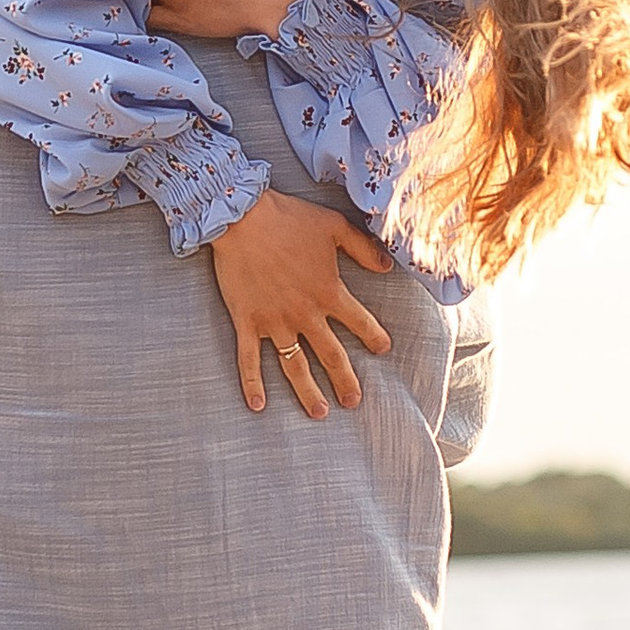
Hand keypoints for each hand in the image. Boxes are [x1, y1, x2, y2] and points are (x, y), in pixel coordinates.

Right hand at [208, 189, 393, 417]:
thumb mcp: (335, 226)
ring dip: (307, 392)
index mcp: (328, 292)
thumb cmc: (289, 218)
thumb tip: (388, 266)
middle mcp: (305, 314)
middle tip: (354, 401)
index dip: (374, 337)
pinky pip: (249, 360)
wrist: (241, 217)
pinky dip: (252, 384)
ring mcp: (275, 322)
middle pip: (331, 355)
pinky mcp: (247, 322)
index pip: (360, 323)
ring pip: (294, 366)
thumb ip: (363, 249)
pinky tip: (257, 405)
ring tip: (319, 413)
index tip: (383, 349)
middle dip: (346, 381)